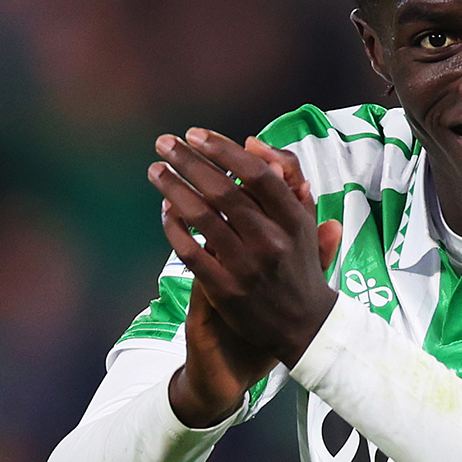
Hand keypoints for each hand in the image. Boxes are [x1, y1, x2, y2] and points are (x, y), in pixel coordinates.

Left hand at [150, 131, 342, 410]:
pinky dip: (173, 228)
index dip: (223, 150)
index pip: (257, 174)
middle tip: (163, 143)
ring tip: (155, 170)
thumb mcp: (306, 222)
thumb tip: (253, 143)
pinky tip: (164, 210)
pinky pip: (191, 252)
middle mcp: (272, 241)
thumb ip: (286, 180)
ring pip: (202, 218)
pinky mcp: (226, 290)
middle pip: (224, 191)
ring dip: (173, 189)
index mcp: (295, 220)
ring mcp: (247, 267)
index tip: (195, 134)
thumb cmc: (300, 266)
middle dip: (188, 162)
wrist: (304, 327)